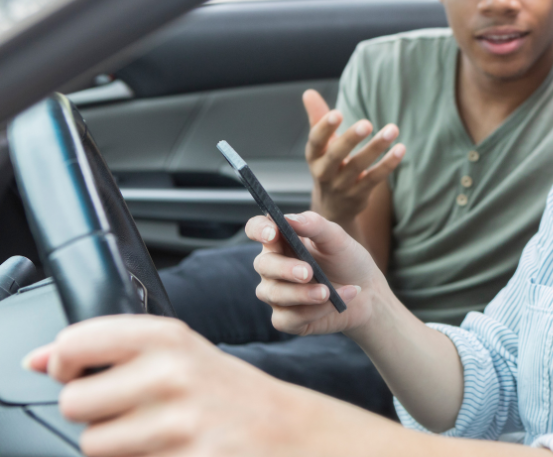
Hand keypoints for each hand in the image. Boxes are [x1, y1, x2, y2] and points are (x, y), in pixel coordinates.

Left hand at [22, 316, 400, 456]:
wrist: (284, 428)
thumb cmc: (225, 389)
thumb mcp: (177, 352)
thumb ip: (109, 350)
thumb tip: (36, 359)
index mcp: (168, 337)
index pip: (77, 342)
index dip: (65, 362)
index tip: (77, 370)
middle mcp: (172, 375)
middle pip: (74, 403)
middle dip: (93, 414)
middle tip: (129, 409)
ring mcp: (179, 424)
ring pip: (93, 446)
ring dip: (114, 446)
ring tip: (152, 434)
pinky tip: (171, 450)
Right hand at [247, 211, 387, 335]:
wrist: (369, 293)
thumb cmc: (348, 261)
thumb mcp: (338, 239)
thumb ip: (315, 226)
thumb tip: (290, 218)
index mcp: (282, 241)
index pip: (257, 229)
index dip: (258, 229)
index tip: (271, 233)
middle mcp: (274, 267)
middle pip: (263, 264)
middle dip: (285, 269)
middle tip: (308, 272)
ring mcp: (278, 294)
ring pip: (273, 294)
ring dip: (301, 294)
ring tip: (327, 292)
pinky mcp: (287, 319)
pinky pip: (288, 318)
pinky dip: (314, 311)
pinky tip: (334, 303)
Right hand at [303, 90, 404, 223]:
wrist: (332, 208)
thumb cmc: (328, 166)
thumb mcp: (320, 145)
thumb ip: (317, 118)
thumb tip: (309, 92)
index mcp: (314, 156)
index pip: (315, 141)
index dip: (324, 128)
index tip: (337, 113)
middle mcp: (324, 172)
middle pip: (335, 155)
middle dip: (350, 139)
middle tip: (367, 123)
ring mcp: (342, 186)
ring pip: (359, 166)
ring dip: (376, 148)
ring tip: (393, 129)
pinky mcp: (359, 195)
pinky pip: (375, 178)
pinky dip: (388, 164)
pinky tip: (401, 149)